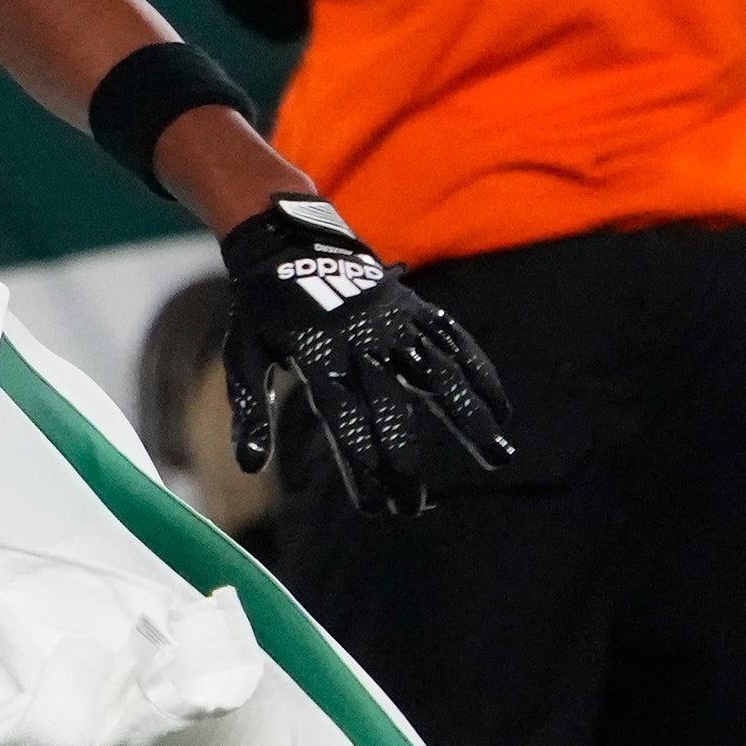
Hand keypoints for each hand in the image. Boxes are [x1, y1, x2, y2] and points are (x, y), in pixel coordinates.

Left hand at [218, 196, 516, 515]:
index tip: (375, 503)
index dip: (360, 459)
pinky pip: (454, 340)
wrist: (286, 239)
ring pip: (438, 370)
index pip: (344, 416)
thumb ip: (249, 410)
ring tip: (498, 452)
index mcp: (317, 353)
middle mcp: (360, 338)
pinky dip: (480, 372)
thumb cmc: (263, 309)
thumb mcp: (243, 354)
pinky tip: (502, 409)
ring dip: (469, 413)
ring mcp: (393, 320)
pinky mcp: (414, 306)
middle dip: (404, 458)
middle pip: (390, 404)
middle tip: (415, 506)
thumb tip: (249, 464)